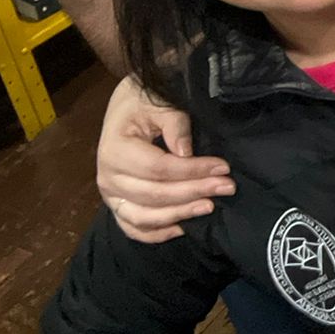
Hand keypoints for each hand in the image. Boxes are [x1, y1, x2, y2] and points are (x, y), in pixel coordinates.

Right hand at [96, 76, 234, 242]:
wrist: (126, 105)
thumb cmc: (143, 100)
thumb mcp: (159, 101)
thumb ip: (174, 124)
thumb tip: (186, 153)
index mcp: (114, 150)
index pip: (158, 168)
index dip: (192, 170)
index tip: (223, 167)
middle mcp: (107, 178)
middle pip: (154, 194)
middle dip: (194, 192)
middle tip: (227, 187)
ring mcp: (110, 195)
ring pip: (144, 217)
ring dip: (180, 214)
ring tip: (210, 206)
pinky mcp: (117, 205)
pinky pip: (134, 228)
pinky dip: (157, 233)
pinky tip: (183, 227)